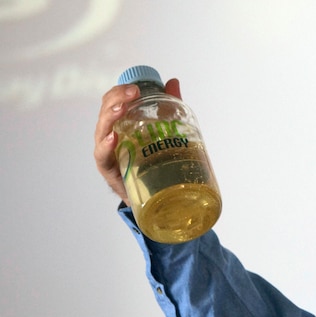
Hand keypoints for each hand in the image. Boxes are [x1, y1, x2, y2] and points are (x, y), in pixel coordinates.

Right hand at [93, 78, 181, 204]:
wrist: (151, 195)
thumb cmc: (152, 159)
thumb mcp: (162, 130)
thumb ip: (167, 107)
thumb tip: (173, 81)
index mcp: (119, 123)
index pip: (113, 101)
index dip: (121, 91)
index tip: (136, 87)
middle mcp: (109, 135)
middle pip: (106, 111)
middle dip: (117, 99)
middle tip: (133, 93)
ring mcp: (107, 151)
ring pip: (102, 130)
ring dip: (110, 117)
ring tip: (121, 109)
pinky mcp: (108, 169)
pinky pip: (103, 155)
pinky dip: (106, 146)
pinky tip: (113, 139)